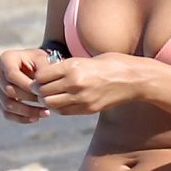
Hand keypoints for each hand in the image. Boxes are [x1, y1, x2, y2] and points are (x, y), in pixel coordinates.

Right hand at [0, 48, 53, 123]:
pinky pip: (7, 113)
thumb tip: (40, 85)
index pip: (11, 74)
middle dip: (29, 99)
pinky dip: (22, 118)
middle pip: (8, 90)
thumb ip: (44, 69)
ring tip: (45, 113)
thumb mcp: (44, 60)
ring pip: (7, 104)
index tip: (42, 92)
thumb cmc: (40, 62)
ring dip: (27, 111)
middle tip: (47, 102)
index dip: (26, 85)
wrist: (36, 66)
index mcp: (6, 59)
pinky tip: (36, 118)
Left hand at [33, 52, 147, 115]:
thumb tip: (47, 74)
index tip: (40, 76)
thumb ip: (67, 67)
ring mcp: (82, 99)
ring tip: (51, 95)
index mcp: (73, 67)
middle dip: (39, 90)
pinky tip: (62, 101)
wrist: (133, 79)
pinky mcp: (88, 109)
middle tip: (41, 88)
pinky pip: (64, 111)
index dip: (37, 77)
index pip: (42, 76)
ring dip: (47, 100)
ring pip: (51, 104)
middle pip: (43, 92)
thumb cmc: (111, 63)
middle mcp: (75, 83)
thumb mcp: (86, 59)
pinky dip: (58, 107)